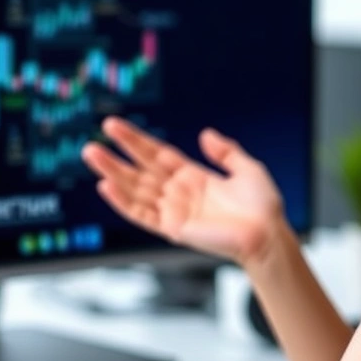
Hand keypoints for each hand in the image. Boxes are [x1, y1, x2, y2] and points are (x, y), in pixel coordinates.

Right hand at [81, 117, 286, 267]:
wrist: (267, 235)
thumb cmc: (262, 207)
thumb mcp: (247, 169)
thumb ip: (226, 152)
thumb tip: (205, 134)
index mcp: (194, 177)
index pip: (156, 155)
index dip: (136, 141)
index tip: (114, 126)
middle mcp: (179, 193)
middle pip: (140, 171)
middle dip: (116, 156)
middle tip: (93, 143)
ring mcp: (174, 210)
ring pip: (135, 190)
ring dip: (112, 173)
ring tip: (92, 155)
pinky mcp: (173, 228)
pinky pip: (142, 215)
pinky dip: (123, 203)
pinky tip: (107, 188)